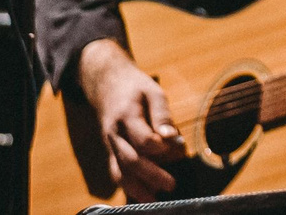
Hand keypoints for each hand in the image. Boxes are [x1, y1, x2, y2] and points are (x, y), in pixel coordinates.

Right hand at [77, 38, 186, 200]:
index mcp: (127, 115)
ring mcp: (110, 145)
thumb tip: (172, 138)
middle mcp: (115, 134)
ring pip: (119, 172)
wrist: (107, 86)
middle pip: (130, 160)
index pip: (142, 139)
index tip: (179, 150)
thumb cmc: (135, 89)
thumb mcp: (153, 91)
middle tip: (171, 184)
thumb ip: (163, 115)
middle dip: (151, 175)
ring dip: (136, 188)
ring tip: (155, 199)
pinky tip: (144, 195)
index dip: (160, 148)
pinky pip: (116, 173)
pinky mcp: (110, 152)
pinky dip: (128, 187)